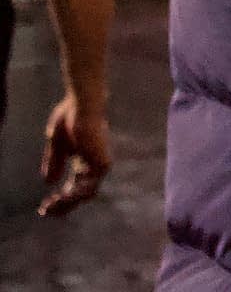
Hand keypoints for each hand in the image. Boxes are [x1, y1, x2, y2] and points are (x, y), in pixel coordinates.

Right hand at [39, 93, 110, 216]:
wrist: (81, 105)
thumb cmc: (69, 118)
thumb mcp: (57, 145)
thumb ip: (55, 162)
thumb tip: (49, 182)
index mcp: (84, 161)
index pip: (75, 187)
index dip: (60, 199)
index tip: (43, 208)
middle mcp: (94, 165)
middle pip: (81, 194)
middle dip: (63, 205)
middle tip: (44, 212)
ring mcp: (100, 165)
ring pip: (84, 194)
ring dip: (66, 203)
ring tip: (49, 208)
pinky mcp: (101, 164)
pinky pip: (88, 187)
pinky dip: (73, 195)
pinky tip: (59, 199)